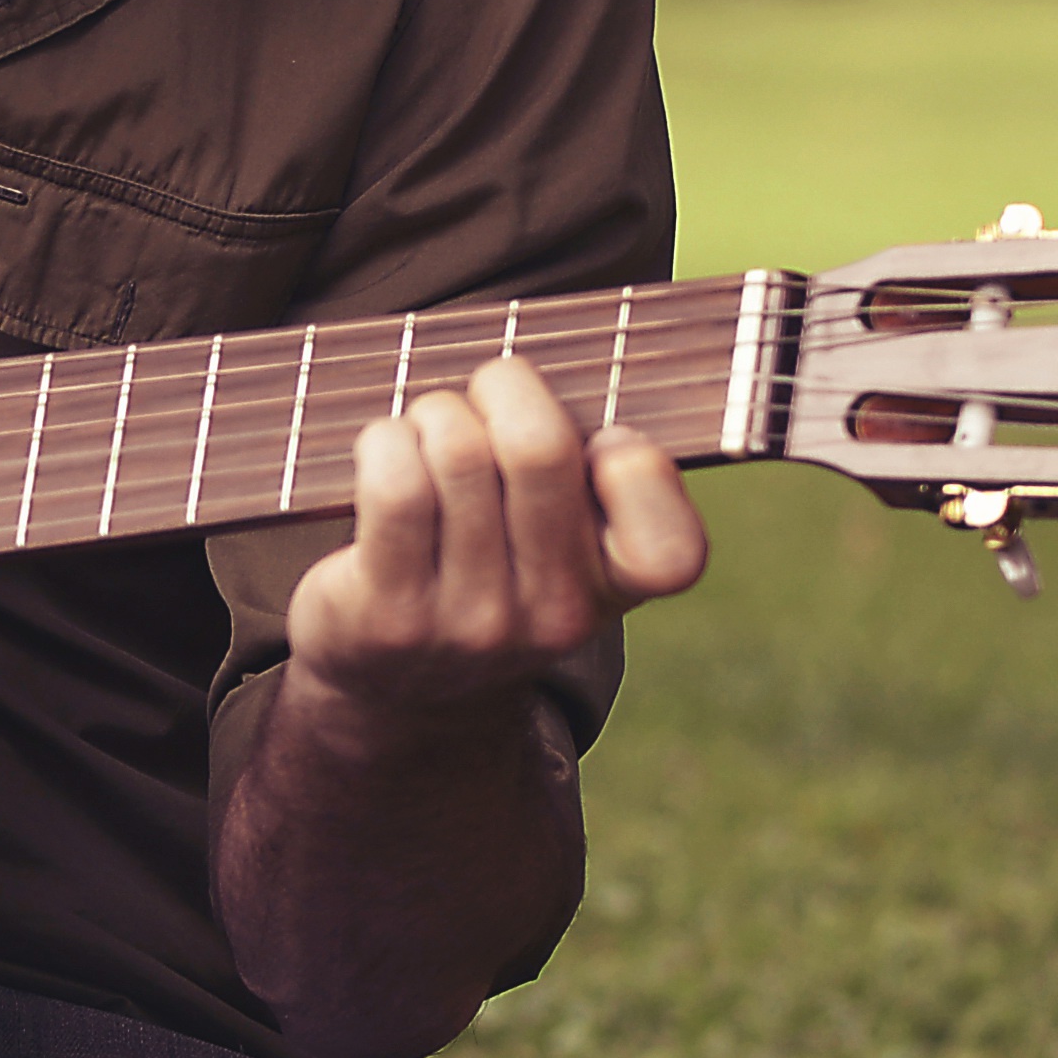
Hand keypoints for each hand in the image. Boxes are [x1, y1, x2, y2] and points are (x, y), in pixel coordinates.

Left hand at [285, 354, 708, 726]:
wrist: (400, 686)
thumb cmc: (492, 564)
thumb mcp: (565, 541)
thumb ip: (590, 471)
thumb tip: (562, 370)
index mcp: (617, 589)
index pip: (672, 544)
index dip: (635, 461)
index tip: (594, 445)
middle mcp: (555, 617)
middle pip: (540, 450)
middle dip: (503, 387)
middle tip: (483, 394)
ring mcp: (472, 621)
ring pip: (457, 453)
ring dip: (432, 413)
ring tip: (425, 428)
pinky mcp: (391, 614)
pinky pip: (395, 487)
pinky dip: (385, 441)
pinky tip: (386, 450)